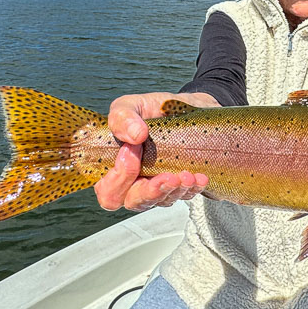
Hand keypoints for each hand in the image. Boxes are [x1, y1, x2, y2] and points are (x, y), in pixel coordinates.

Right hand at [93, 92, 215, 211]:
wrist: (183, 108)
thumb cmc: (150, 110)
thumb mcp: (131, 105)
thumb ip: (122, 117)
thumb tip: (135, 135)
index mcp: (114, 167)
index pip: (108, 192)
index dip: (118, 179)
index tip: (134, 151)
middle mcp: (133, 182)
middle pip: (134, 202)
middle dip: (151, 192)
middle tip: (167, 176)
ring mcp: (157, 186)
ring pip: (162, 201)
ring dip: (175, 190)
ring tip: (187, 175)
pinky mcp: (178, 185)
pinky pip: (185, 195)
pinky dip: (192, 188)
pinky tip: (199, 178)